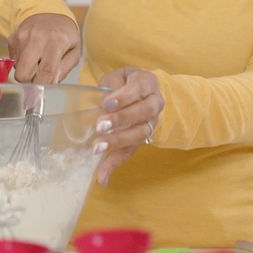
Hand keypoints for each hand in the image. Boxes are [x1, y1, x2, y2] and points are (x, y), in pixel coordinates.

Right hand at [8, 13, 80, 83]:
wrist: (48, 12)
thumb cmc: (64, 34)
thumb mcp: (74, 51)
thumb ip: (64, 69)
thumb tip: (51, 82)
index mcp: (56, 41)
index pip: (46, 71)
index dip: (44, 85)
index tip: (43, 92)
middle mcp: (36, 38)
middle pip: (23, 74)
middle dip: (30, 81)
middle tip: (40, 77)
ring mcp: (22, 37)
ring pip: (18, 69)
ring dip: (27, 70)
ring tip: (38, 61)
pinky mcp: (12, 39)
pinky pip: (14, 61)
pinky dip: (22, 62)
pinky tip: (31, 54)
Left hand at [93, 67, 164, 185]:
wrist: (143, 91)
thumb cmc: (124, 83)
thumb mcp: (116, 77)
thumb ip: (109, 87)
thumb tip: (102, 104)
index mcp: (146, 84)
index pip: (137, 90)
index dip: (123, 97)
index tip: (107, 103)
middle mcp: (154, 104)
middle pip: (142, 113)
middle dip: (121, 120)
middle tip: (100, 125)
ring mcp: (151, 123)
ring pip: (140, 134)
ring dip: (118, 142)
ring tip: (98, 147)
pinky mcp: (141, 139)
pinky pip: (131, 152)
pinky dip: (115, 163)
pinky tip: (102, 175)